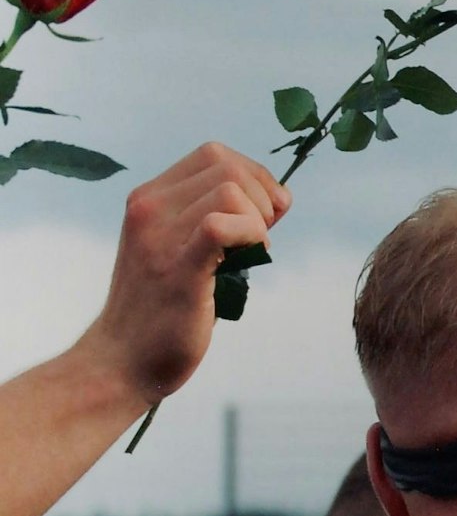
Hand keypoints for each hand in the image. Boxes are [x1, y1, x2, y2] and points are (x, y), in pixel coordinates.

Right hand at [75, 142, 290, 406]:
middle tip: (262, 237)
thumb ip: (214, 219)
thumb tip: (276, 201)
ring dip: (259, 220)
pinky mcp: (177, 269)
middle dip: (263, 198)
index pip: (215, 155)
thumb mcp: (181, 249)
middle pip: (228, 166)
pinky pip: (219, 226)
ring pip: (230, 190)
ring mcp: (158, 236)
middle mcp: (149, 208)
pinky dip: (250, 235)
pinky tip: (249, 259)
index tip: (264, 216)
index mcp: (150, 199)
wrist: (122, 360)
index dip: (255, 178)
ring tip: (253, 253)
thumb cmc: (164, 310)